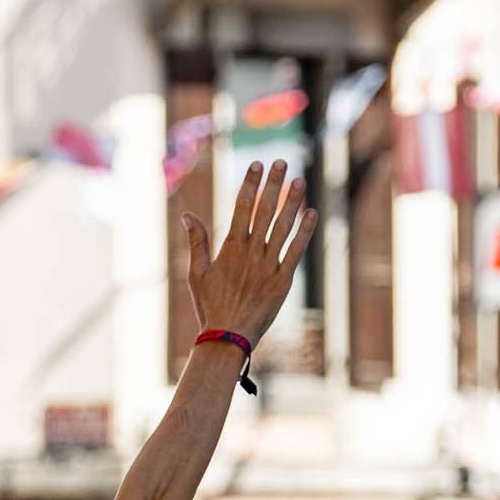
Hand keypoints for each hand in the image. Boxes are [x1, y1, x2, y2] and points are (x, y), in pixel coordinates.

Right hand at [182, 160, 315, 348]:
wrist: (228, 337)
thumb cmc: (210, 306)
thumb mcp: (197, 273)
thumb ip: (196, 241)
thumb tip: (187, 215)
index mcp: (230, 248)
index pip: (242, 207)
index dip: (250, 183)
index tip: (256, 164)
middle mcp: (251, 252)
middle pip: (264, 210)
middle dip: (273, 184)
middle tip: (281, 162)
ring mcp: (268, 265)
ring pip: (283, 226)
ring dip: (292, 201)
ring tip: (299, 180)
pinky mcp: (283, 280)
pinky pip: (297, 251)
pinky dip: (305, 231)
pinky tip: (312, 213)